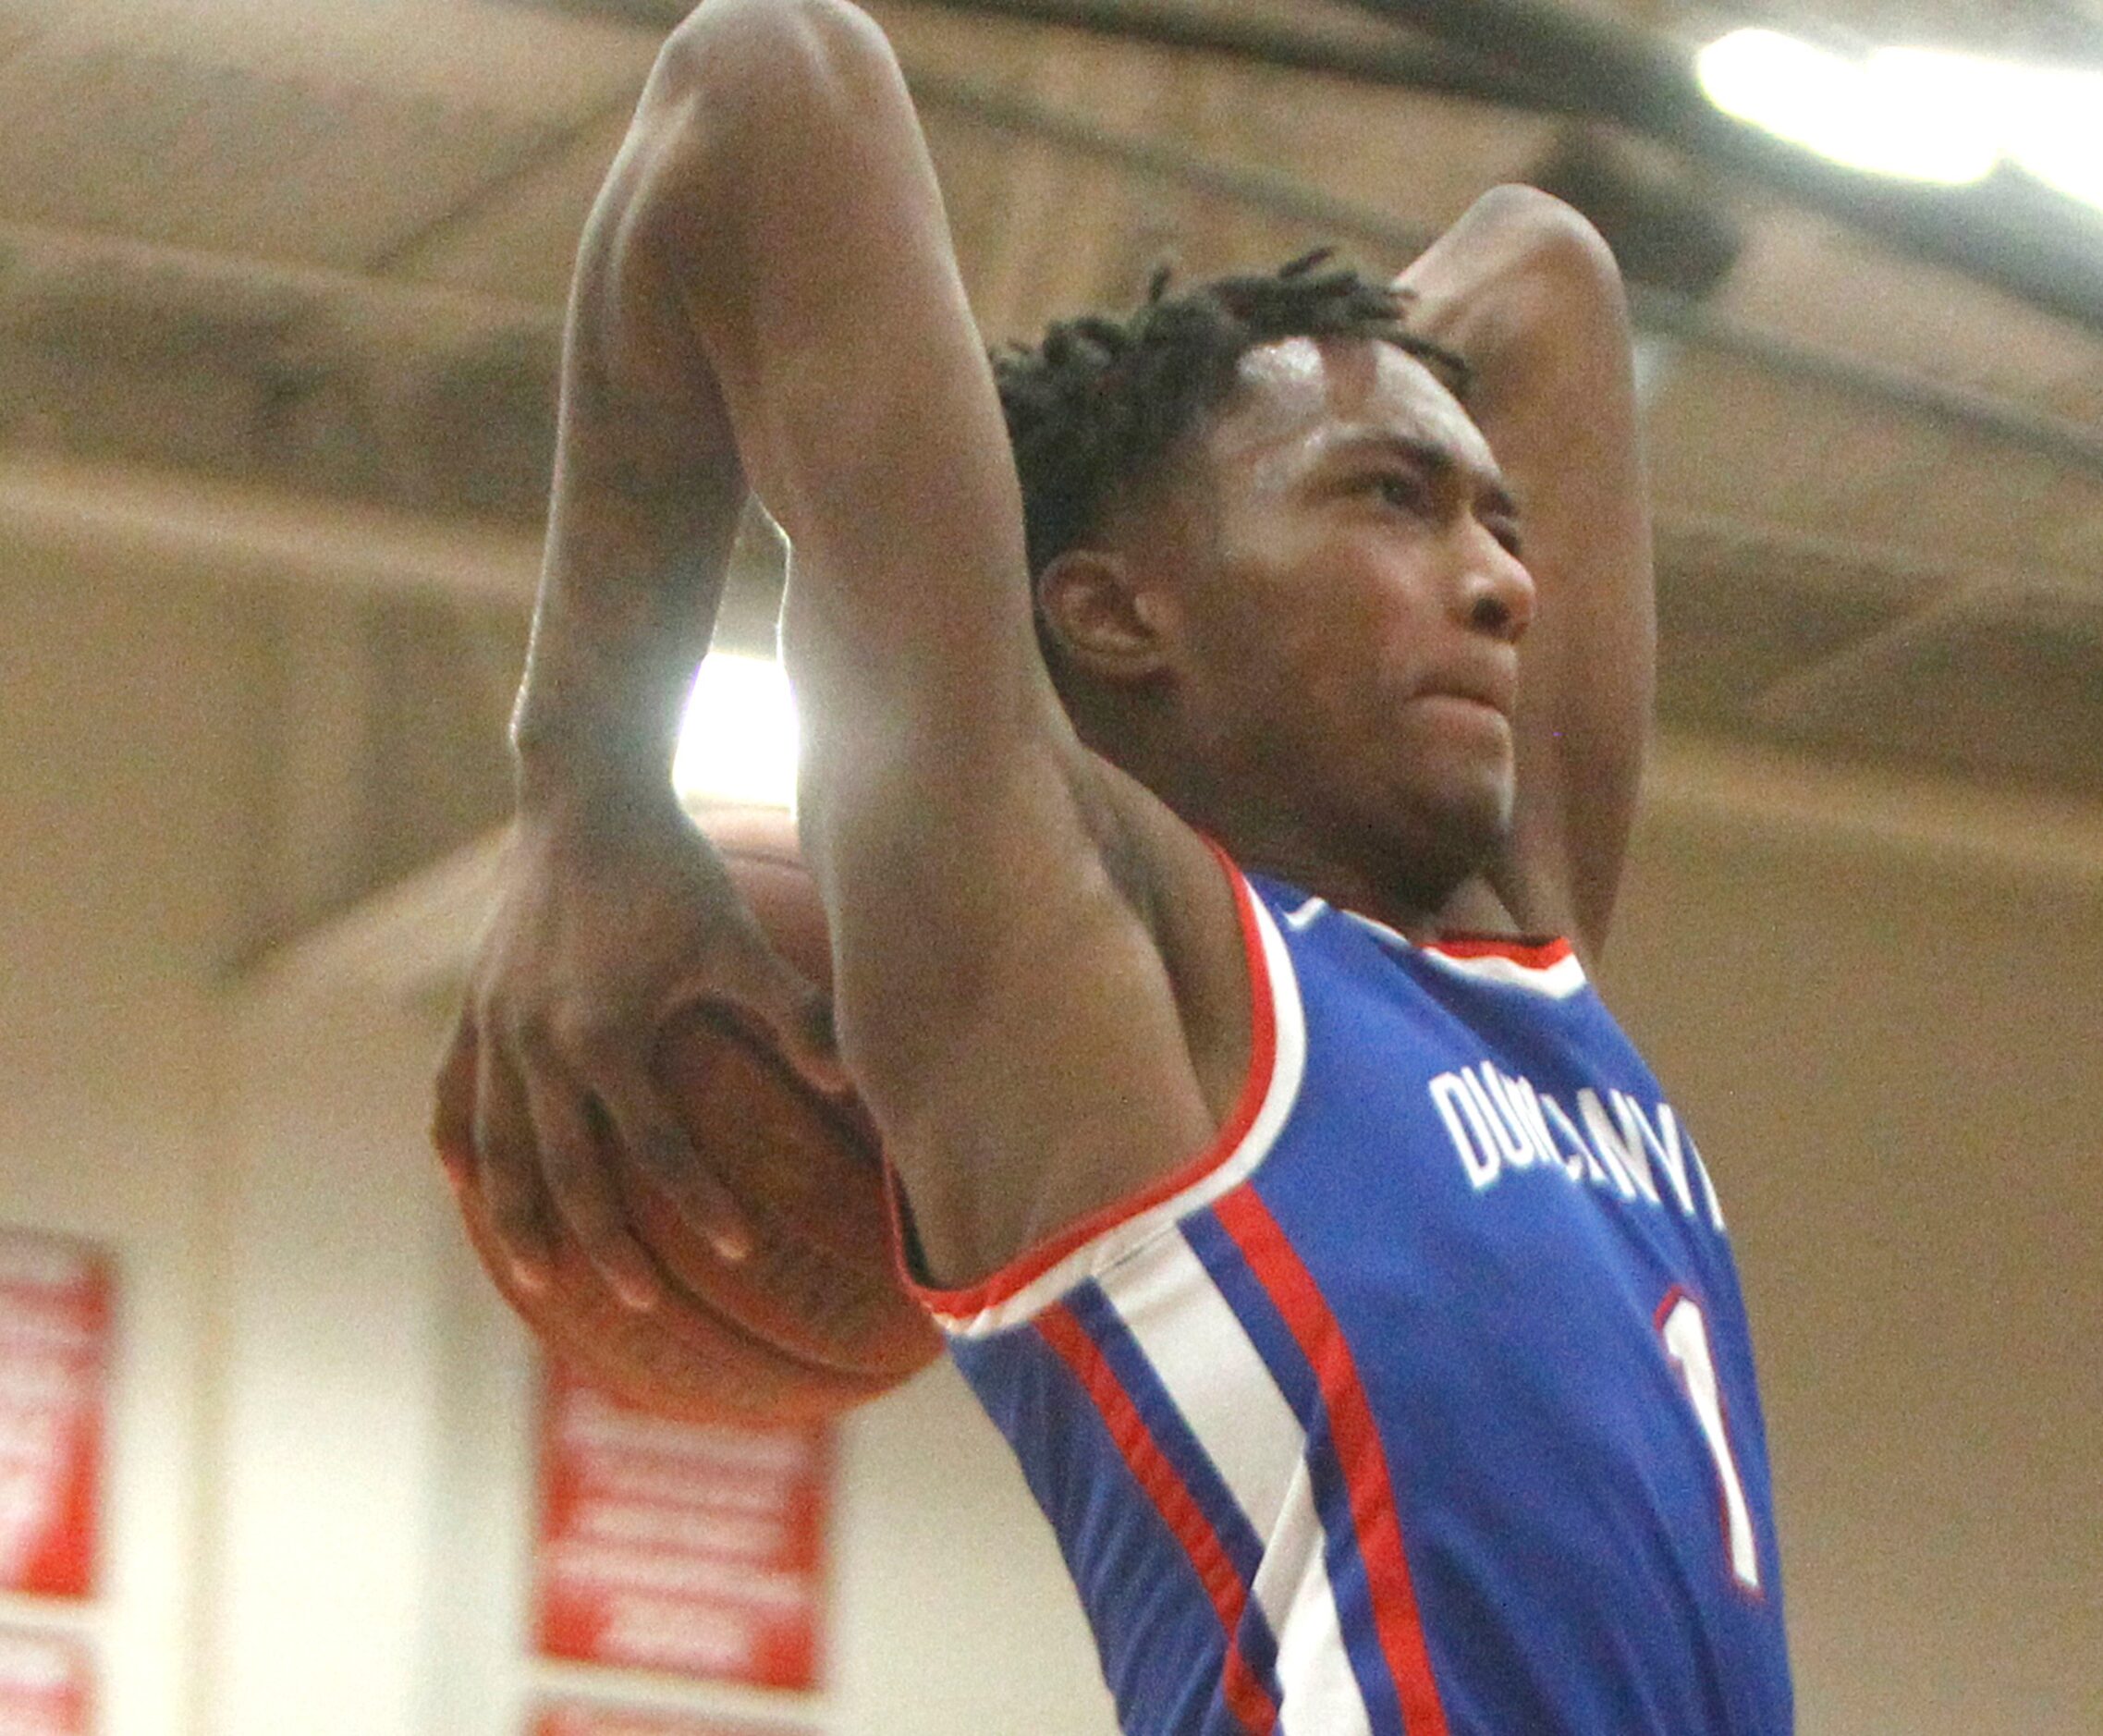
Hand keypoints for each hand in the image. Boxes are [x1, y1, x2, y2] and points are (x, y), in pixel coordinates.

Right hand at [431, 786, 844, 1310]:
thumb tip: (849, 1078)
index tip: (736, 1252)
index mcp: (602, 1036)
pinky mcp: (475, 1004)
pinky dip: (457, 1141)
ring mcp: (495, 1026)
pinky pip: (453, 1090)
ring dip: (517, 1216)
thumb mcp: (735, 934)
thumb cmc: (671, 865)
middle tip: (639, 1305)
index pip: (654, 1147)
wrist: (582, 795)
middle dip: (601, 1244)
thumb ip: (790, 1008)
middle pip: (565, 1171)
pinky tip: (465, 1187)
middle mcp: (536, 1044)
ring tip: (535, 1277)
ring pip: (496, 1146)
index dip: (697, 1203)